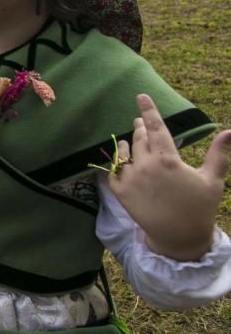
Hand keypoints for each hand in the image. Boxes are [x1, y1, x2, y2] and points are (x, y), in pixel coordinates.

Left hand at [109, 94, 230, 260]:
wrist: (179, 237)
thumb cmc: (199, 207)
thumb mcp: (213, 180)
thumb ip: (218, 154)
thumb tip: (230, 131)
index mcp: (168, 160)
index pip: (156, 128)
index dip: (149, 110)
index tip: (141, 95)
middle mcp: (146, 166)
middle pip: (140, 138)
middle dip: (140, 127)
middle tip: (140, 120)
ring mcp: (130, 179)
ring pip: (125, 152)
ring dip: (128, 142)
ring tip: (132, 137)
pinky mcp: (120, 192)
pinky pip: (113, 171)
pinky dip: (117, 162)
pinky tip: (121, 157)